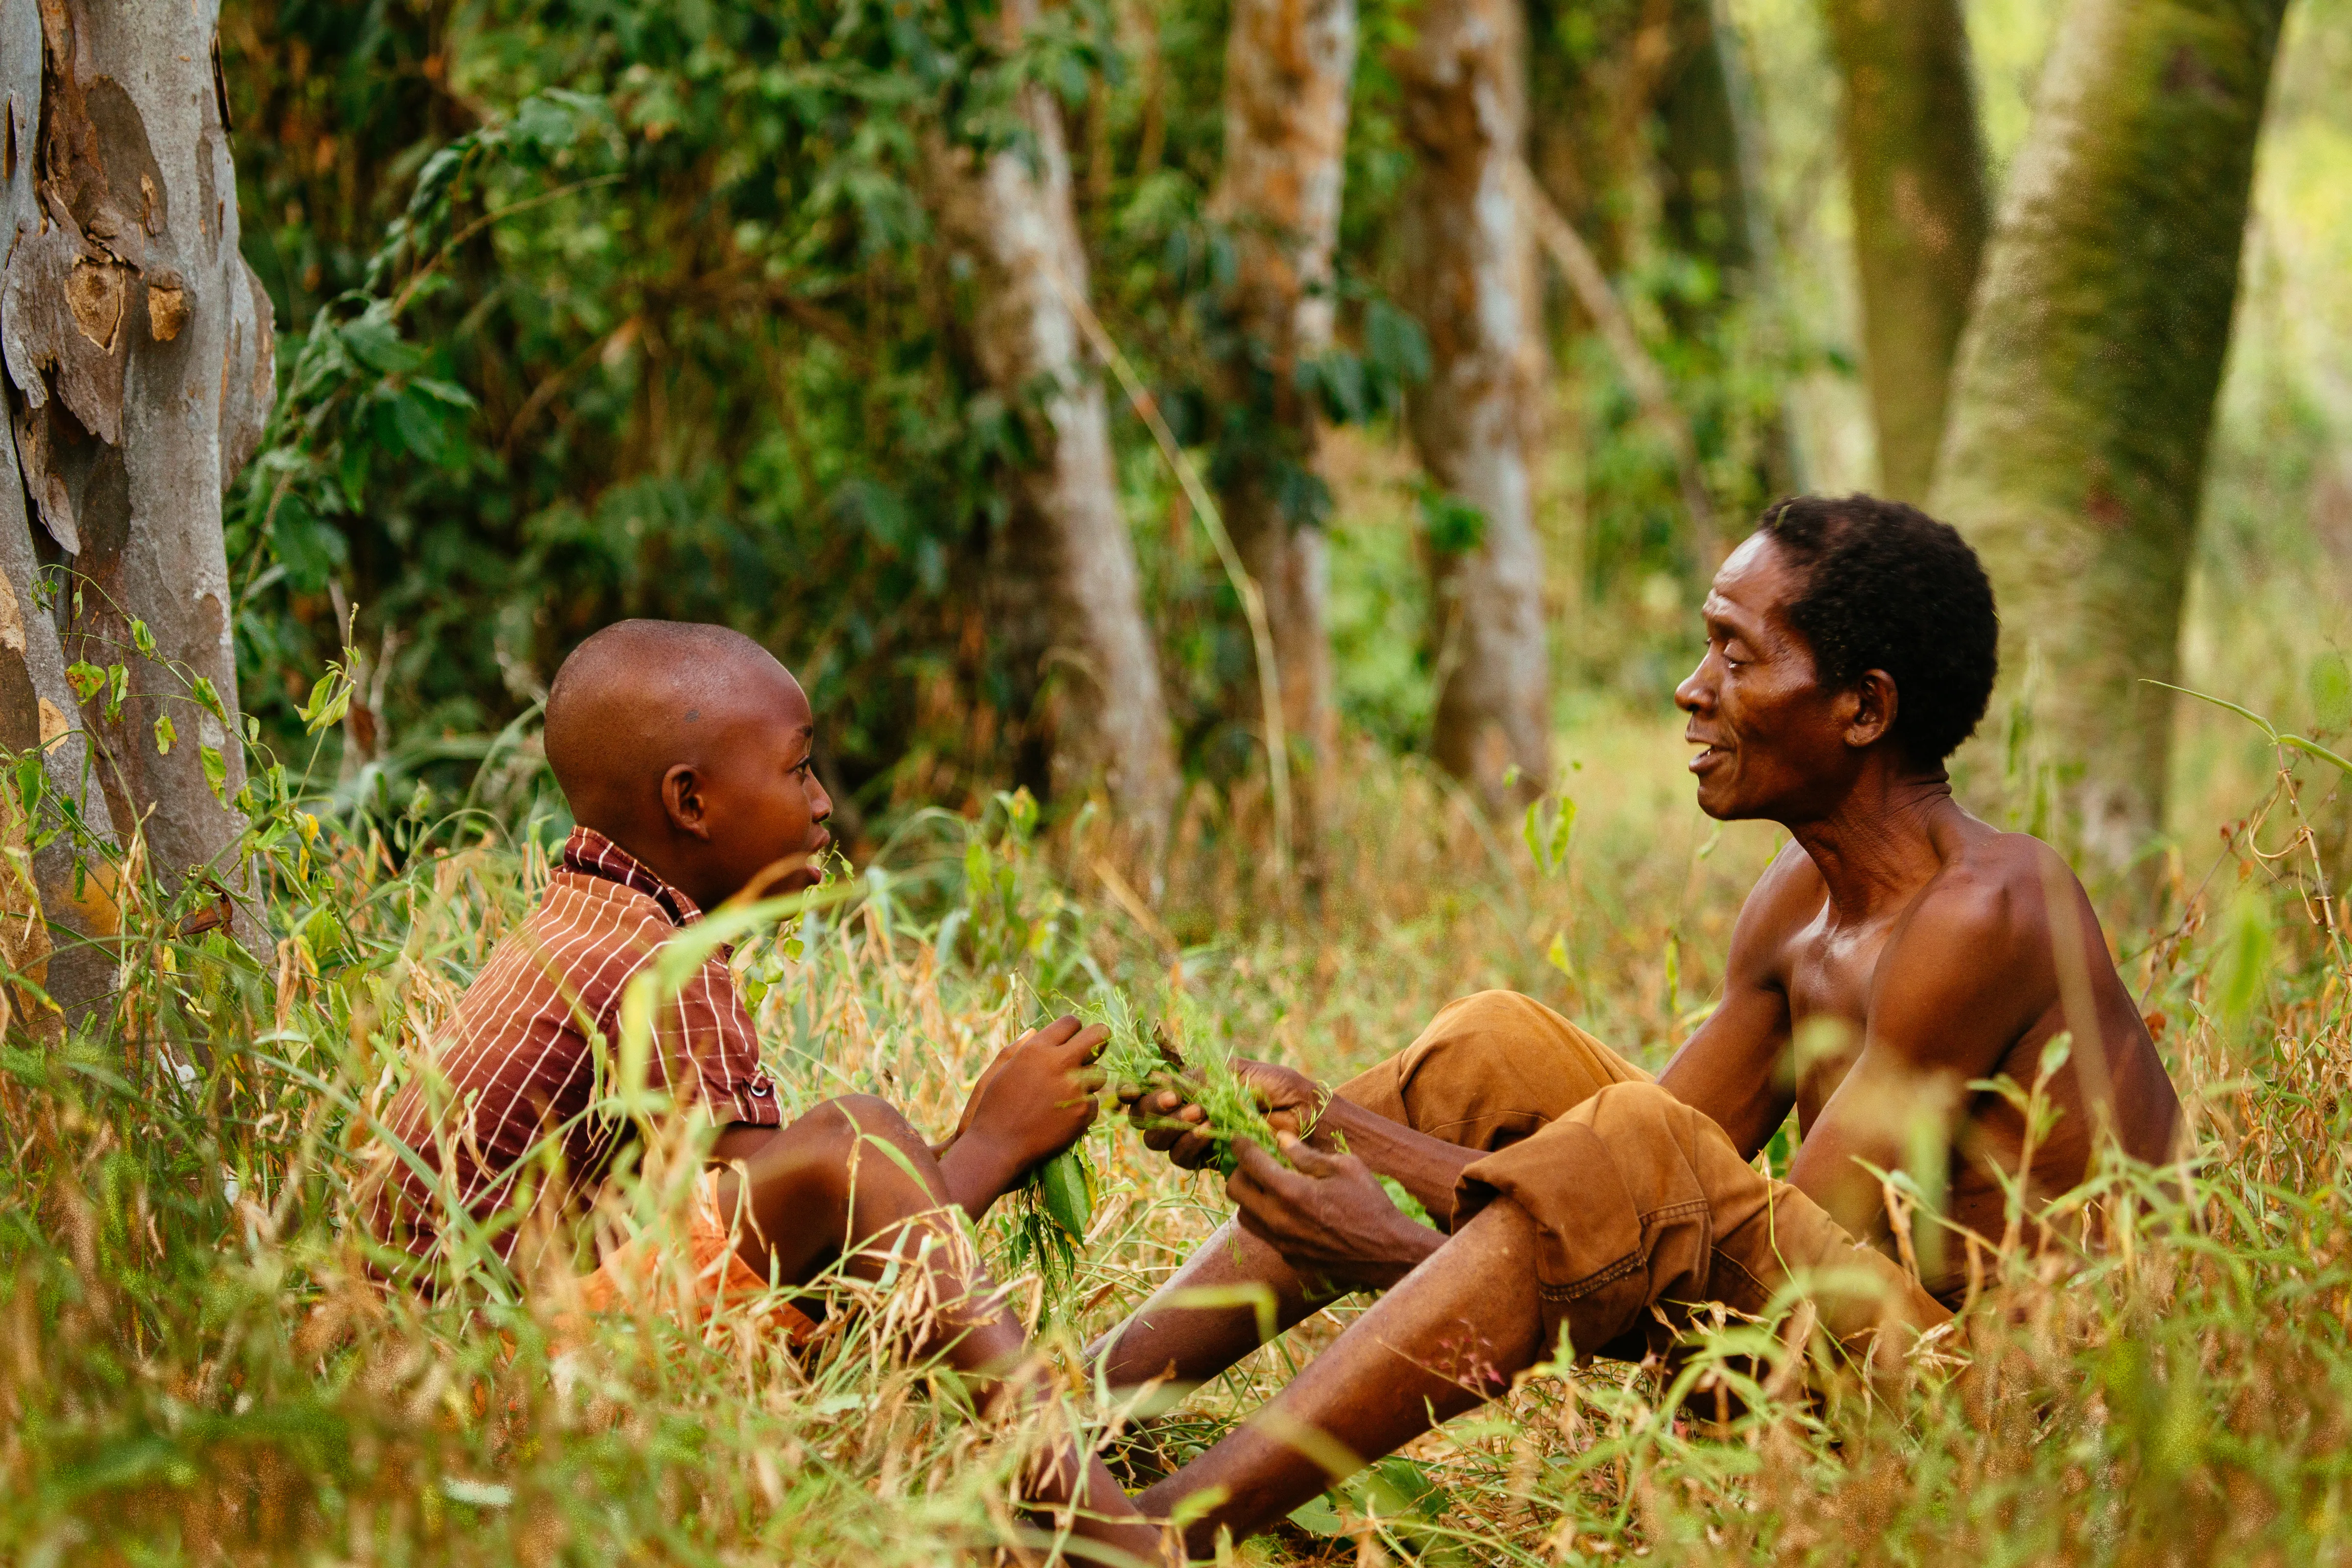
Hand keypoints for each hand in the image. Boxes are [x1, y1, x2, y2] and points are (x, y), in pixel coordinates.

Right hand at [955, 1015, 1108, 1179]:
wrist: (998, 1147)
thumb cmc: (994, 1107)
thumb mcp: (1001, 1070)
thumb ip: (1022, 1048)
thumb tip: (1036, 1031)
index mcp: (1038, 1049)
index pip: (1070, 1022)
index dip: (1073, 1029)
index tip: (1072, 1037)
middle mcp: (1060, 1064)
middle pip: (1098, 1036)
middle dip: (1098, 1038)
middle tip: (1095, 1047)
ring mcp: (1075, 1089)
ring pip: (1100, 1073)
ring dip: (1089, 1079)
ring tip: (1068, 1092)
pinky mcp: (1084, 1112)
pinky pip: (1094, 1102)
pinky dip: (1083, 1107)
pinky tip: (1063, 1115)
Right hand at [1117, 1058, 1324, 1170]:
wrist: (1313, 1121)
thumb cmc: (1284, 1089)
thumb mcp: (1243, 1073)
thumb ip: (1205, 1078)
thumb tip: (1169, 1081)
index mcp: (1196, 1086)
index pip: (1151, 1089)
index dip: (1134, 1091)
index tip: (1133, 1088)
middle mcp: (1190, 1112)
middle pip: (1145, 1118)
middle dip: (1152, 1109)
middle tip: (1173, 1101)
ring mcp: (1198, 1138)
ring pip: (1159, 1141)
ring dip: (1172, 1126)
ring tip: (1198, 1113)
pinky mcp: (1211, 1161)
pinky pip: (1184, 1159)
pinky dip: (1190, 1144)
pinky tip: (1207, 1131)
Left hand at [1224, 1133, 1442, 1292]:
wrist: (1387, 1252)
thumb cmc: (1370, 1203)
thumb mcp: (1344, 1167)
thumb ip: (1307, 1155)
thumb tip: (1280, 1139)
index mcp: (1290, 1191)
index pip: (1249, 1162)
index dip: (1240, 1144)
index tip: (1240, 1137)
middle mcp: (1278, 1220)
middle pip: (1234, 1190)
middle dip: (1239, 1170)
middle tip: (1255, 1161)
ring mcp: (1282, 1243)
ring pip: (1243, 1215)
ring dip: (1249, 1196)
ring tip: (1268, 1185)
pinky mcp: (1289, 1257)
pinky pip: (1264, 1234)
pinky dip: (1266, 1218)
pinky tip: (1287, 1210)